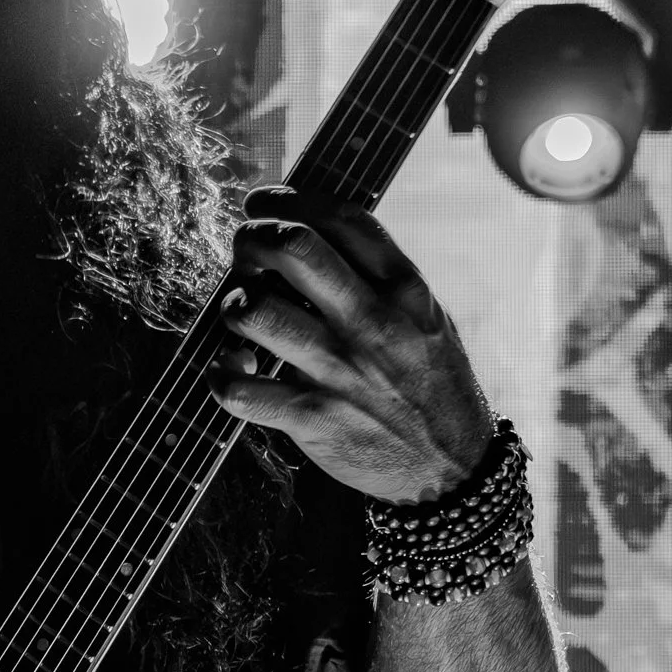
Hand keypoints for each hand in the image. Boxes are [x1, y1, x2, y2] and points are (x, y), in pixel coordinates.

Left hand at [208, 186, 493, 504]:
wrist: (451, 473)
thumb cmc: (429, 384)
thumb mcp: (425, 318)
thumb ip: (378, 278)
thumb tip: (308, 232)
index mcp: (404, 291)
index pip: (340, 218)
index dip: (288, 198)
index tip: (264, 202)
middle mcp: (370, 323)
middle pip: (291, 247)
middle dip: (252, 238)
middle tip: (245, 254)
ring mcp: (338, 371)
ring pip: (255, 309)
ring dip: (232, 304)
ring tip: (241, 314)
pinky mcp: (310, 418)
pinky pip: (238, 388)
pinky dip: (220, 374)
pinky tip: (231, 369)